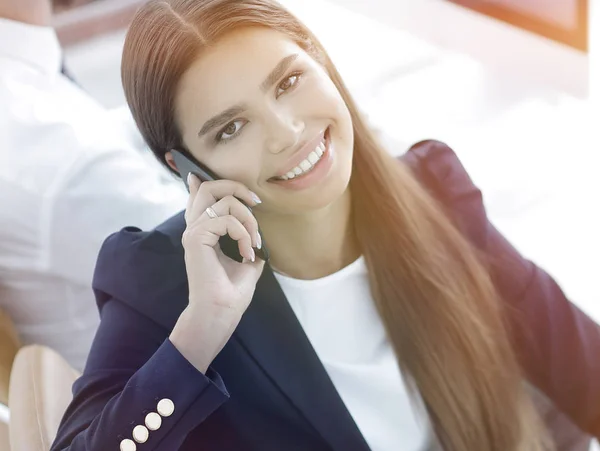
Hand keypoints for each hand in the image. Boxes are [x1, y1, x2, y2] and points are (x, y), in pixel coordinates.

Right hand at [170, 174, 264, 372]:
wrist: (221, 312)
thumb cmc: (231, 293)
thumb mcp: (246, 262)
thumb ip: (247, 244)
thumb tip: (259, 240)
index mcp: (203, 231)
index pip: (198, 196)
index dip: (205, 181)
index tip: (219, 179)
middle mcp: (195, 228)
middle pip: (209, 187)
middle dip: (237, 188)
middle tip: (256, 204)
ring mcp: (193, 232)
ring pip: (224, 201)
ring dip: (248, 220)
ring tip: (254, 243)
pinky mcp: (196, 238)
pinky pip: (226, 220)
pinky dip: (244, 234)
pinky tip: (247, 253)